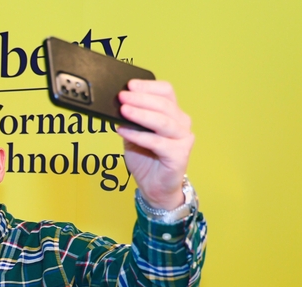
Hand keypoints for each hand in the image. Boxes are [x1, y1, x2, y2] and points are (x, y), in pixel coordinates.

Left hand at [117, 79, 194, 209]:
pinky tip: (123, 131)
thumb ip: (129, 119)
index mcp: (172, 114)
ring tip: (123, 110)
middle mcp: (181, 123)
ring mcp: (183, 138)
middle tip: (122, 97)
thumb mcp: (133, 134)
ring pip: (162, 121)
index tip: (129, 85)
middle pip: (163, 104)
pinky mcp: (179, 154)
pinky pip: (157, 141)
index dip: (148, 86)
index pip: (165, 92)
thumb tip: (117, 105)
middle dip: (140, 99)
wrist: (154, 186)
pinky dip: (139, 135)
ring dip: (140, 114)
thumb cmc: (145, 159)